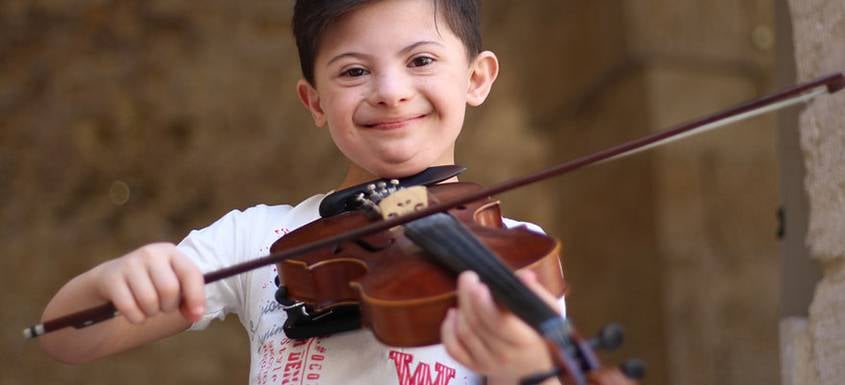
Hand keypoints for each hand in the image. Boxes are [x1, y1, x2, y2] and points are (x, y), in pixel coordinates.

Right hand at [91, 242, 204, 323]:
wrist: (111, 278)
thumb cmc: (151, 283)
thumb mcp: (172, 283)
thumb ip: (188, 299)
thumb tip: (196, 315)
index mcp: (170, 252)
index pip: (190, 273)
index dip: (196, 296)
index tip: (196, 314)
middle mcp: (150, 254)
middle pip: (169, 290)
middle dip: (169, 306)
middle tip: (163, 307)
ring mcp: (129, 264)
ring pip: (149, 301)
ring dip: (151, 313)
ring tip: (148, 307)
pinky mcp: (111, 279)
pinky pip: (130, 308)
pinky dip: (136, 318)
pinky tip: (134, 312)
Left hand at [441, 270, 561, 384]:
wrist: (533, 368)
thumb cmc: (540, 334)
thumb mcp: (548, 314)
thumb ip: (535, 293)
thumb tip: (523, 276)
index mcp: (525, 341)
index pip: (500, 323)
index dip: (485, 304)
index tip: (479, 284)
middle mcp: (504, 355)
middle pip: (477, 325)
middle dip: (468, 297)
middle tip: (468, 276)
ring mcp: (487, 362)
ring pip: (464, 333)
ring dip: (461, 308)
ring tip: (464, 290)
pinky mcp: (474, 366)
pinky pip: (453, 348)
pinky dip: (448, 330)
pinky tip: (453, 313)